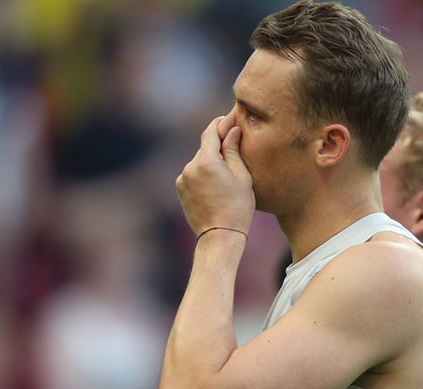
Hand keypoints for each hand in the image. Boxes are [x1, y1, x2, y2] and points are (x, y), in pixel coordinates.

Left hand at [176, 115, 254, 237]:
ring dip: (210, 163)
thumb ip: (234, 150)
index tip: (228, 119)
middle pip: (205, 148)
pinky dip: (203, 175)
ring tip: (226, 177)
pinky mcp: (180, 189)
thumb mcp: (241, 176)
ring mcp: (182, 178)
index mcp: (206, 161)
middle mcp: (190, 166)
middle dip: (217, 147)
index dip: (220, 123)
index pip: (210, 132)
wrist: (219, 236)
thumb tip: (232, 130)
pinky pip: (193, 175)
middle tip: (234, 150)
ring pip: (199, 162)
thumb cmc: (237, 207)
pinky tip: (215, 188)